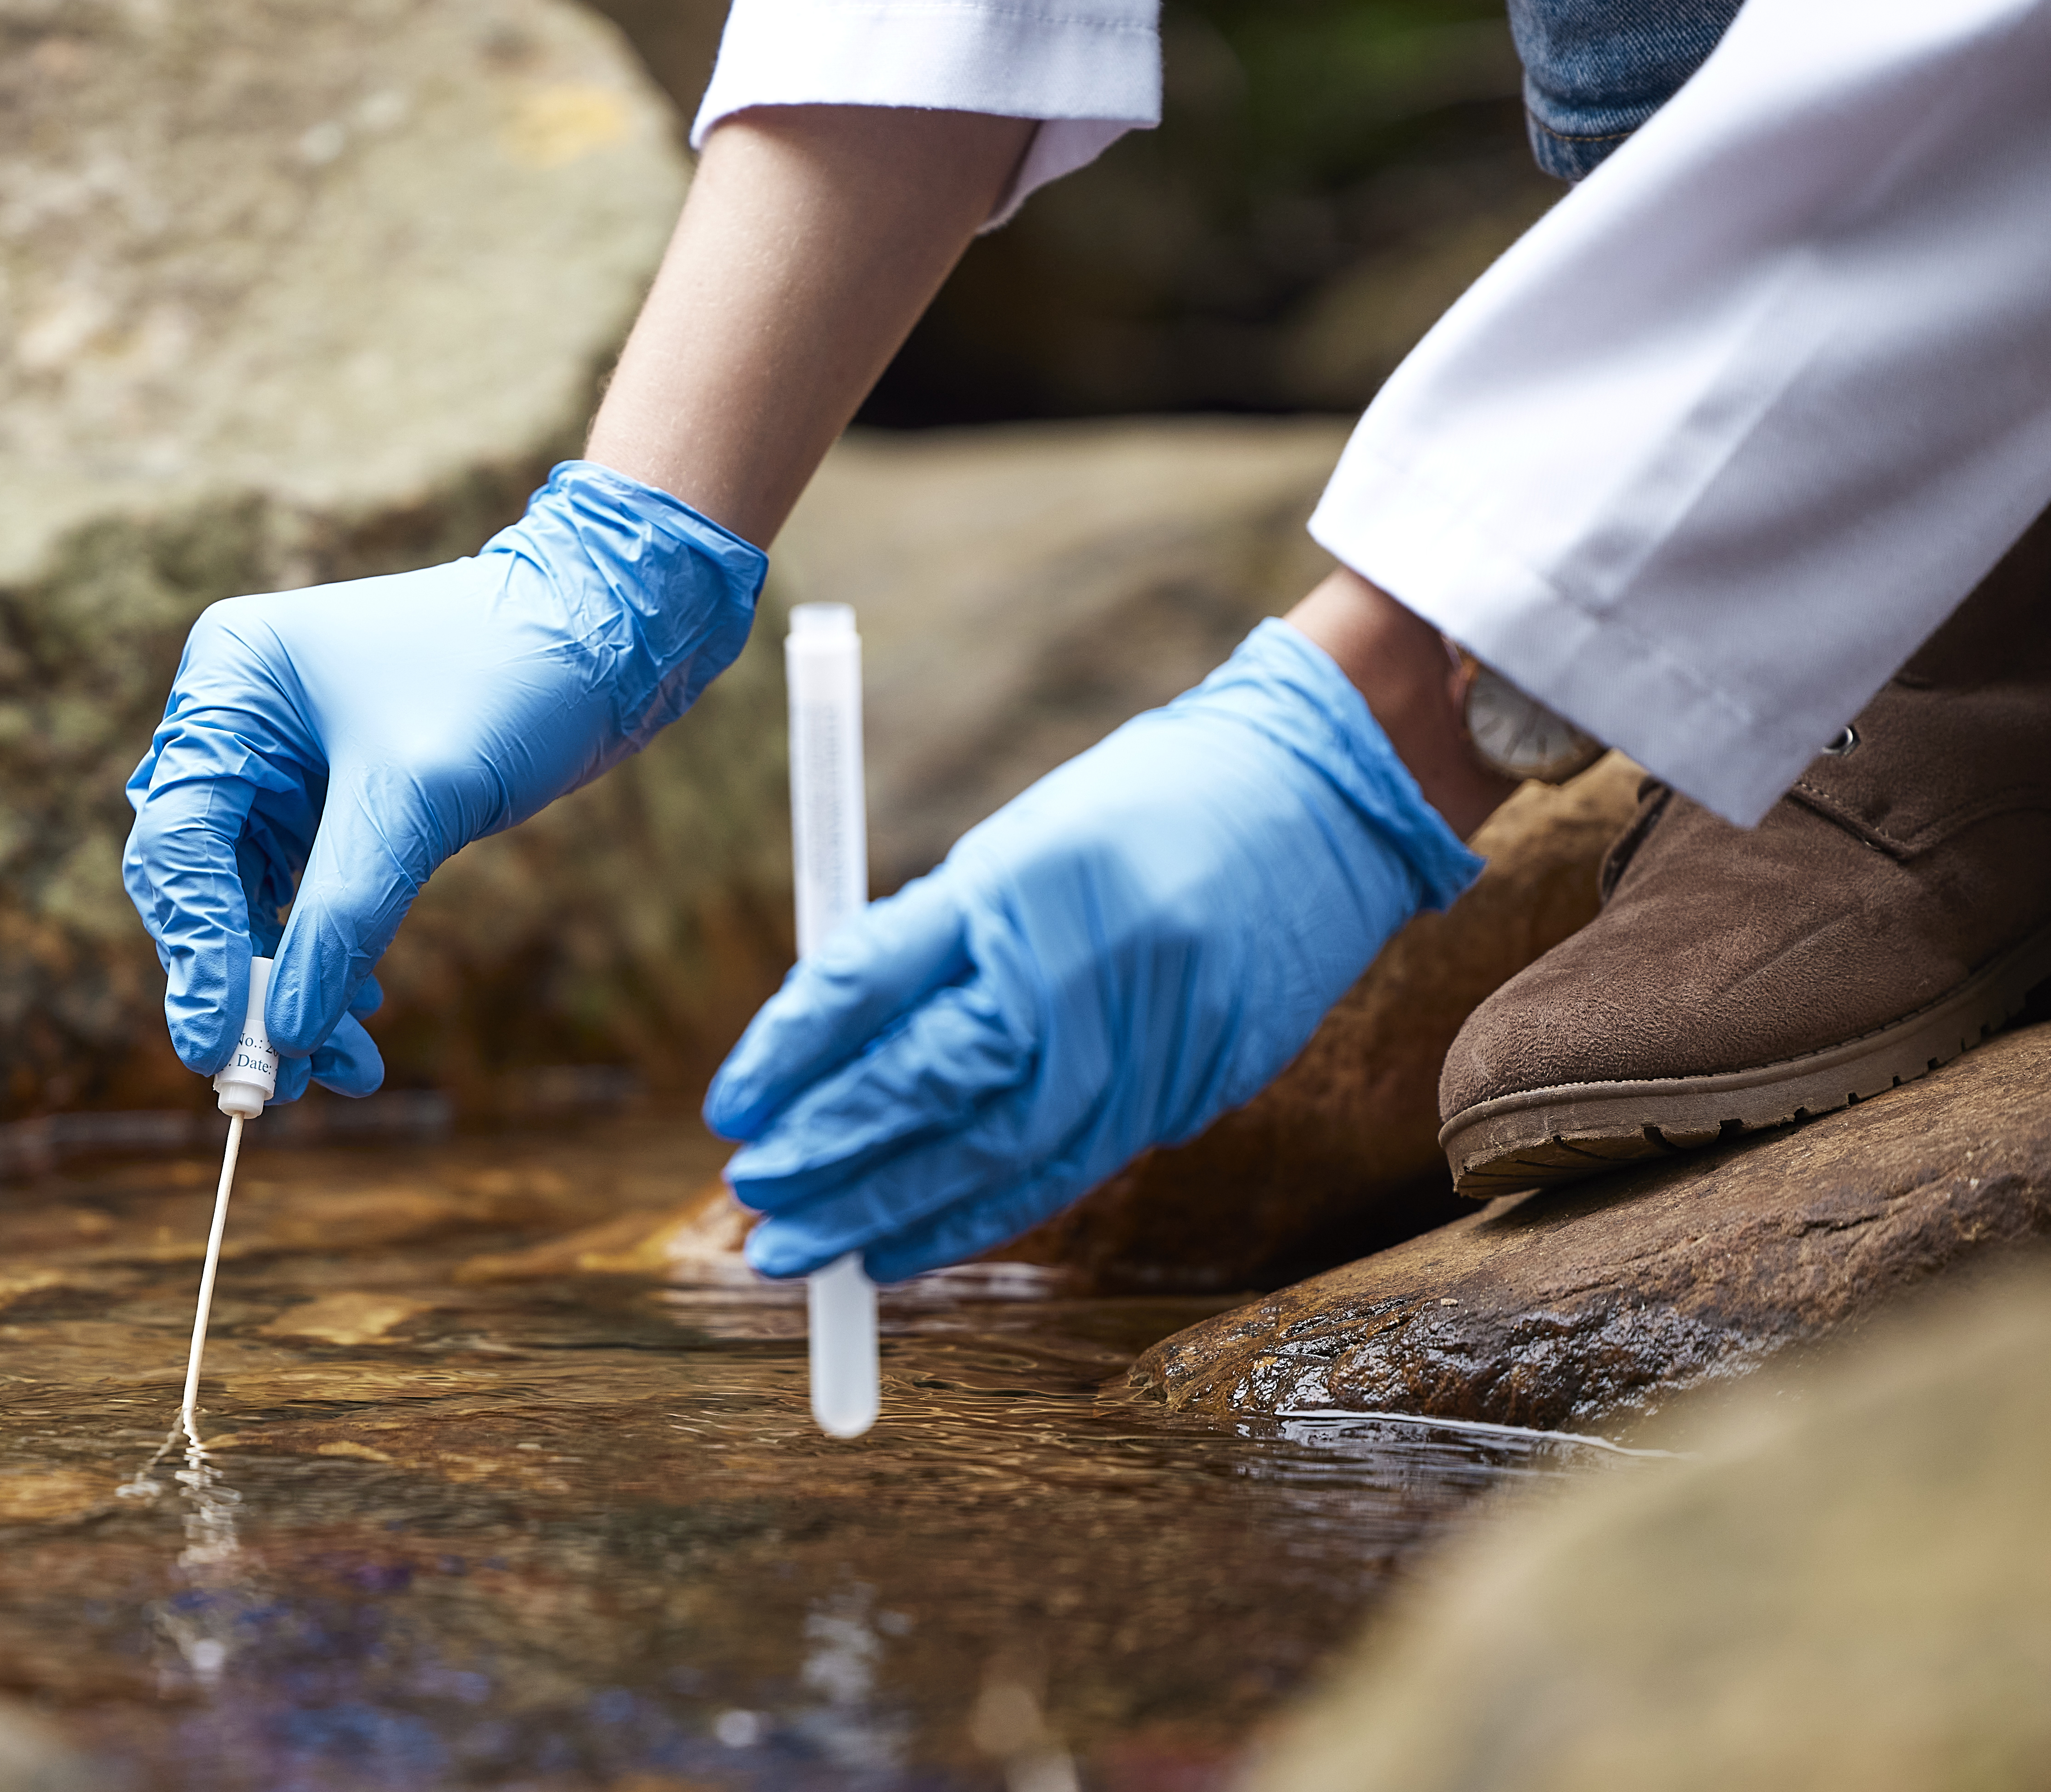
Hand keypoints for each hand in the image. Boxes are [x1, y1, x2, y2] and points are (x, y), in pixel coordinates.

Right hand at [124, 463, 766, 1100]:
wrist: (607, 631)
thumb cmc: (510, 677)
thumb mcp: (417, 801)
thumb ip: (342, 914)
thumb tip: (285, 1034)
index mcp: (229, 683)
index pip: (179, 840)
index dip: (193, 951)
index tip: (216, 1048)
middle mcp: (240, 719)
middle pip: (203, 880)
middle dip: (245, 983)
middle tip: (277, 1084)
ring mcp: (284, 761)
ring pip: (254, 901)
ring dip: (291, 986)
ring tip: (342, 1068)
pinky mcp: (334, 796)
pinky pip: (306, 894)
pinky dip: (327, 953)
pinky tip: (359, 1009)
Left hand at [704, 619, 1483, 1279]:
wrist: (1321, 800)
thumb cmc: (1138, 810)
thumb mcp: (1017, 849)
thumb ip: (927, 947)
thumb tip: (815, 1056)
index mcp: (1017, 878)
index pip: (871, 980)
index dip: (789, 1052)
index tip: (729, 1106)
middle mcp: (1079, 963)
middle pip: (928, 1083)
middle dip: (829, 1150)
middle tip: (751, 1194)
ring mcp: (1146, 1036)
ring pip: (995, 1154)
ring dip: (887, 1213)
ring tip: (802, 1249)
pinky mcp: (1193, 1087)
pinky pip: (1062, 1174)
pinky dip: (973, 1220)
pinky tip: (901, 1251)